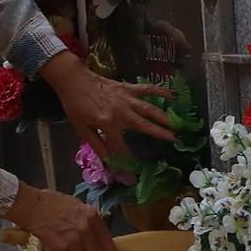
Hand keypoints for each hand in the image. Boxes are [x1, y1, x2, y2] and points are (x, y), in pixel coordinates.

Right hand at [6, 183, 116, 250]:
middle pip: (91, 249)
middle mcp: (85, 228)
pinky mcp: (61, 248)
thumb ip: (86, 218)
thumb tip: (92, 230)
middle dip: (84, 248)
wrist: (30, 206)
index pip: (105, 236)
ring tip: (59, 239)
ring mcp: (73, 239)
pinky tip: (50, 240)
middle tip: (72, 241)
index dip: (109, 249)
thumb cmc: (48, 202)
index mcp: (90, 215)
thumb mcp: (74, 204)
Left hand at [43, 53, 173, 160]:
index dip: (127, 159)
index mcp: (106, 123)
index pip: (120, 146)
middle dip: (160, 134)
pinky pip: (147, 89)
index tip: (135, 171)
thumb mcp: (81, 128)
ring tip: (177, 124)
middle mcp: (120, 112)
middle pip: (143, 125)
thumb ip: (96, 144)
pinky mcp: (127, 87)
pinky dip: (160, 91)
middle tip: (176, 140)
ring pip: (149, 109)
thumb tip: (109, 160)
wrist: (73, 80)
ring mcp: (125, 98)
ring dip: (164, 117)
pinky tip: (173, 95)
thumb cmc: (75, 105)